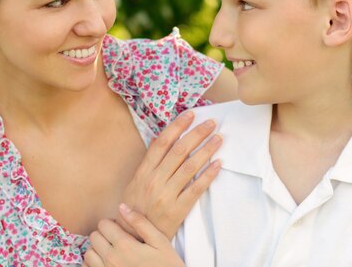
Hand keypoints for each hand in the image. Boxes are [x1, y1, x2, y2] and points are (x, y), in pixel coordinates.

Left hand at [83, 204, 185, 266]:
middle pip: (94, 237)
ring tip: (110, 252)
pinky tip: (105, 263)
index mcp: (125, 246)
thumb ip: (140, 222)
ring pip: (88, 254)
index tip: (120, 229)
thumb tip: (122, 207)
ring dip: (97, 250)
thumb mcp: (160, 241)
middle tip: (116, 240)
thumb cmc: (167, 266)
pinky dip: (93, 264)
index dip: (111, 223)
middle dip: (104, 235)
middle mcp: (112, 259)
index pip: (103, 224)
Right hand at [120, 110, 221, 238]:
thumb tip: (163, 140)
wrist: (133, 237)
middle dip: (197, 133)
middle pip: (179, 151)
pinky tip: (219, 164)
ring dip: (207, 150)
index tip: (190, 114)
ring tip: (218, 138)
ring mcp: (167, 195)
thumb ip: (149, 164)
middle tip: (211, 122)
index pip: (162, 142)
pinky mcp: (178, 209)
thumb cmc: (135, 208)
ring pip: (190, 167)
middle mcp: (155, 180)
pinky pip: (196, 188)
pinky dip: (208, 175)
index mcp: (144, 171)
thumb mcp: (135, 182)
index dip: (177, 126)